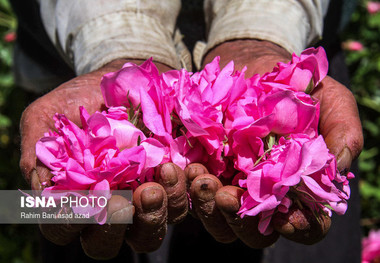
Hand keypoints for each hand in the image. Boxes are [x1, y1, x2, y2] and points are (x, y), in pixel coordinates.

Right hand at [19, 59, 187, 258]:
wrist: (122, 79)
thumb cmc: (81, 100)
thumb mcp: (48, 116)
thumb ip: (39, 152)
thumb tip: (42, 194)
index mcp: (72, 198)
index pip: (63, 228)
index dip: (69, 223)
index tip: (82, 199)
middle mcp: (106, 208)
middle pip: (106, 243)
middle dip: (114, 227)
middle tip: (122, 202)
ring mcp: (140, 202)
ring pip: (147, 233)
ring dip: (152, 214)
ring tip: (156, 182)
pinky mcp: (170, 188)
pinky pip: (180, 205)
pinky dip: (181, 192)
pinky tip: (180, 169)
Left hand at [186, 40, 362, 246]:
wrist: (252, 67)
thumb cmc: (295, 85)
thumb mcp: (328, 99)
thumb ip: (342, 130)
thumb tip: (340, 166)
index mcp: (300, 186)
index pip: (306, 224)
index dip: (300, 228)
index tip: (285, 219)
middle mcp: (265, 194)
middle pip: (256, 232)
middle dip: (241, 221)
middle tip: (227, 194)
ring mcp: (232, 186)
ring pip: (220, 220)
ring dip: (209, 206)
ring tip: (201, 176)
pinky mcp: (207, 172)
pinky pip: (192, 195)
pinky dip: (186, 188)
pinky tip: (186, 167)